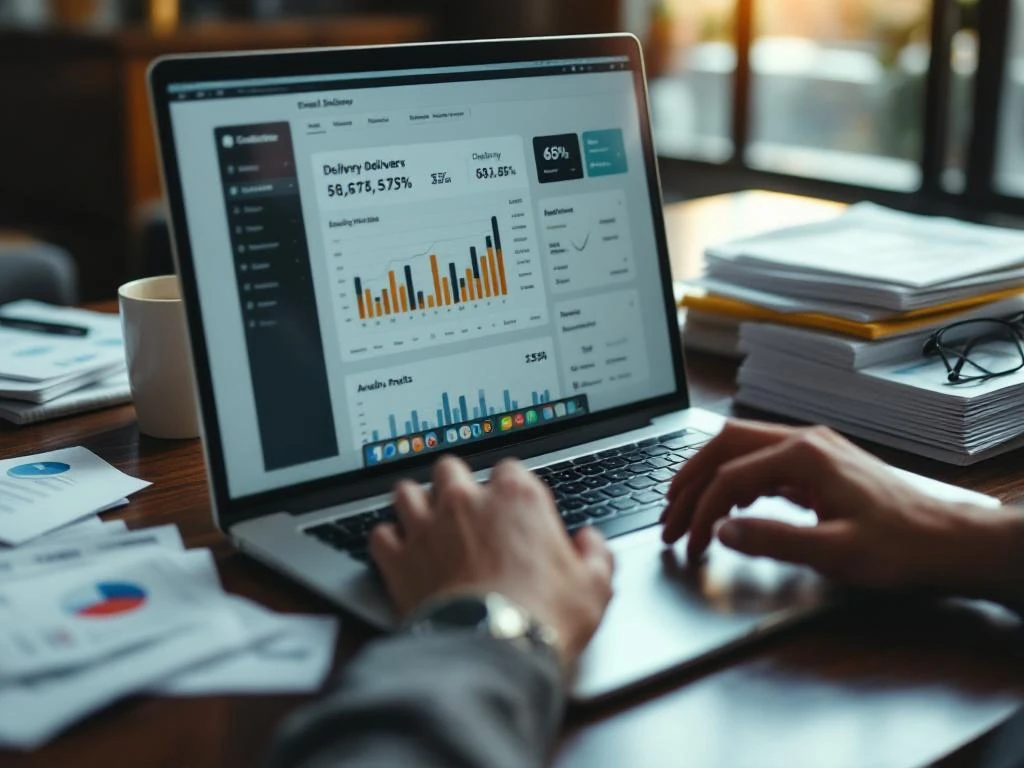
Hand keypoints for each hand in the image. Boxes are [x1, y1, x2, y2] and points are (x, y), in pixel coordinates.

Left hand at [370, 456, 614, 666]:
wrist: (490, 651)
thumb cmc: (542, 618)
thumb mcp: (594, 588)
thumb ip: (596, 555)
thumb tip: (591, 543)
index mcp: (517, 498)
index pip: (510, 469)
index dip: (511, 489)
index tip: (513, 508)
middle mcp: (466, 501)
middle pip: (450, 468)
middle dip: (454, 484)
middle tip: (463, 508)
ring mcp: (427, 526)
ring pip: (406, 492)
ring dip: (414, 504)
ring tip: (423, 521)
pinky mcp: (398, 558)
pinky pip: (380, 534)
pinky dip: (388, 543)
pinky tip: (399, 554)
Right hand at [661, 420, 1023, 597]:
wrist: (947, 541)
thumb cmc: (900, 547)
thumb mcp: (834, 552)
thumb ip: (772, 540)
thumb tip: (720, 533)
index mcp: (803, 456)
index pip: (729, 477)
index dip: (701, 512)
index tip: (689, 545)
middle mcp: (804, 441)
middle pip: (724, 446)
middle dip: (689, 481)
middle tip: (668, 517)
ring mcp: (811, 448)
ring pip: (739, 447)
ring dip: (707, 475)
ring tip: (685, 507)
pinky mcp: (818, 463)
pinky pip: (760, 459)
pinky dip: (734, 478)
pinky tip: (730, 504)